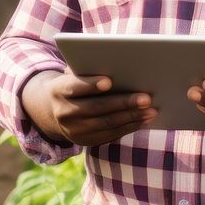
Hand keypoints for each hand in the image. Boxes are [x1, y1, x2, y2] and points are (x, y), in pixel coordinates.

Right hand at [21, 68, 157, 146]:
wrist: (52, 110)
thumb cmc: (73, 82)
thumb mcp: (73, 73)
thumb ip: (88, 68)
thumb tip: (118, 63)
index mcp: (60, 90)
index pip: (75, 87)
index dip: (91, 85)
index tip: (109, 81)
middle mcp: (64, 113)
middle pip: (97, 108)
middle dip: (124, 103)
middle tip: (147, 98)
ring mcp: (73, 130)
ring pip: (106, 124)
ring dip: (132, 117)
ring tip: (152, 111)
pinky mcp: (84, 141)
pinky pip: (109, 135)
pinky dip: (129, 127)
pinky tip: (144, 120)